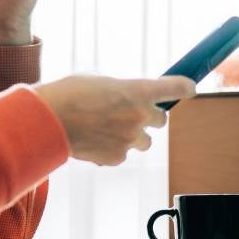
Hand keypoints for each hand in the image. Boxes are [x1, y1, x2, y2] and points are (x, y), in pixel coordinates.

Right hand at [33, 76, 196, 165]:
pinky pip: (124, 154)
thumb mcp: (100, 81)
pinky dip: (114, 149)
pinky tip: (95, 140)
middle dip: (149, 116)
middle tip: (130, 112)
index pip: (176, 87)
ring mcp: (130, 139)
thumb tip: (128, 99)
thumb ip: (122, 90)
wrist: (48, 120)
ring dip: (133, 135)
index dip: (185, 87)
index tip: (189, 88)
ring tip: (107, 129)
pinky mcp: (117, 157)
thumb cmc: (69, 94)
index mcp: (138, 90)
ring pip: (144, 141)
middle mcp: (139, 115)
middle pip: (161, 119)